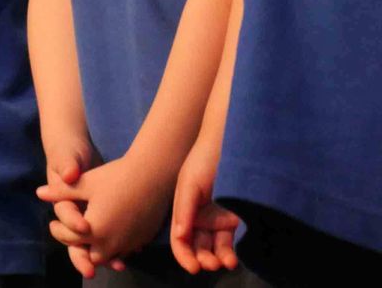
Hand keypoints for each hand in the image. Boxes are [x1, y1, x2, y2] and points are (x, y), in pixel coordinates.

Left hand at [39, 154, 169, 271]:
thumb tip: (39, 193)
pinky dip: (115, 246)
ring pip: (108, 256)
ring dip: (97, 249)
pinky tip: (111, 232)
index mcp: (94, 230)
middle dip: (78, 246)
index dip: (59, 231)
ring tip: (89, 234)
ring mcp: (130, 244)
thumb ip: (61, 192)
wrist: (152, 175)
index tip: (53, 224)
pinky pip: (125, 250)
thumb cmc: (115, 176)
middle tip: (71, 233)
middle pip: (89, 255)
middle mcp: (112, 243)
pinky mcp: (143, 240)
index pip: (70, 238)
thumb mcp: (84, 183)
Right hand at [172, 143, 239, 273]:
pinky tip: (234, 253)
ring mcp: (214, 216)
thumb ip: (184, 210)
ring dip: (220, 255)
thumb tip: (180, 236)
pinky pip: (228, 236)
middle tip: (213, 264)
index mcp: (182, 209)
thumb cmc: (204, 160)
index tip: (194, 268)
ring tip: (229, 262)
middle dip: (203, 257)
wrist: (231, 145)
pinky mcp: (230, 215)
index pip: (179, 238)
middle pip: (197, 244)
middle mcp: (196, 215)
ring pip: (215, 243)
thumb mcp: (190, 183)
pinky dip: (230, 246)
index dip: (183, 255)